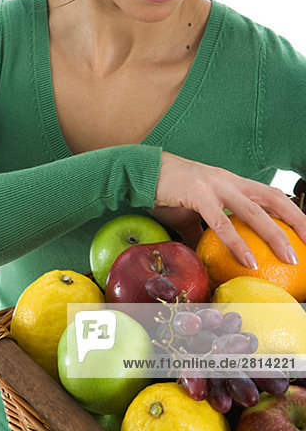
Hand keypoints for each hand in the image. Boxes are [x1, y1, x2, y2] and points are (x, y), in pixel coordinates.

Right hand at [151, 151, 305, 267]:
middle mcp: (228, 180)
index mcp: (230, 182)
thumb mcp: (192, 212)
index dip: (291, 211)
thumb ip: (205, 231)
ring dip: (276, 235)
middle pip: (273, 197)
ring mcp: (214, 186)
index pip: (269, 194)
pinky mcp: (198, 195)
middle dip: (297, 219)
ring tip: (292, 257)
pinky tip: (249, 260)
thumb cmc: (167, 190)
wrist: (142, 171)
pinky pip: (221, 222)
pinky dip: (238, 242)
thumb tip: (212, 257)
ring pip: (254, 210)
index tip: (304, 231)